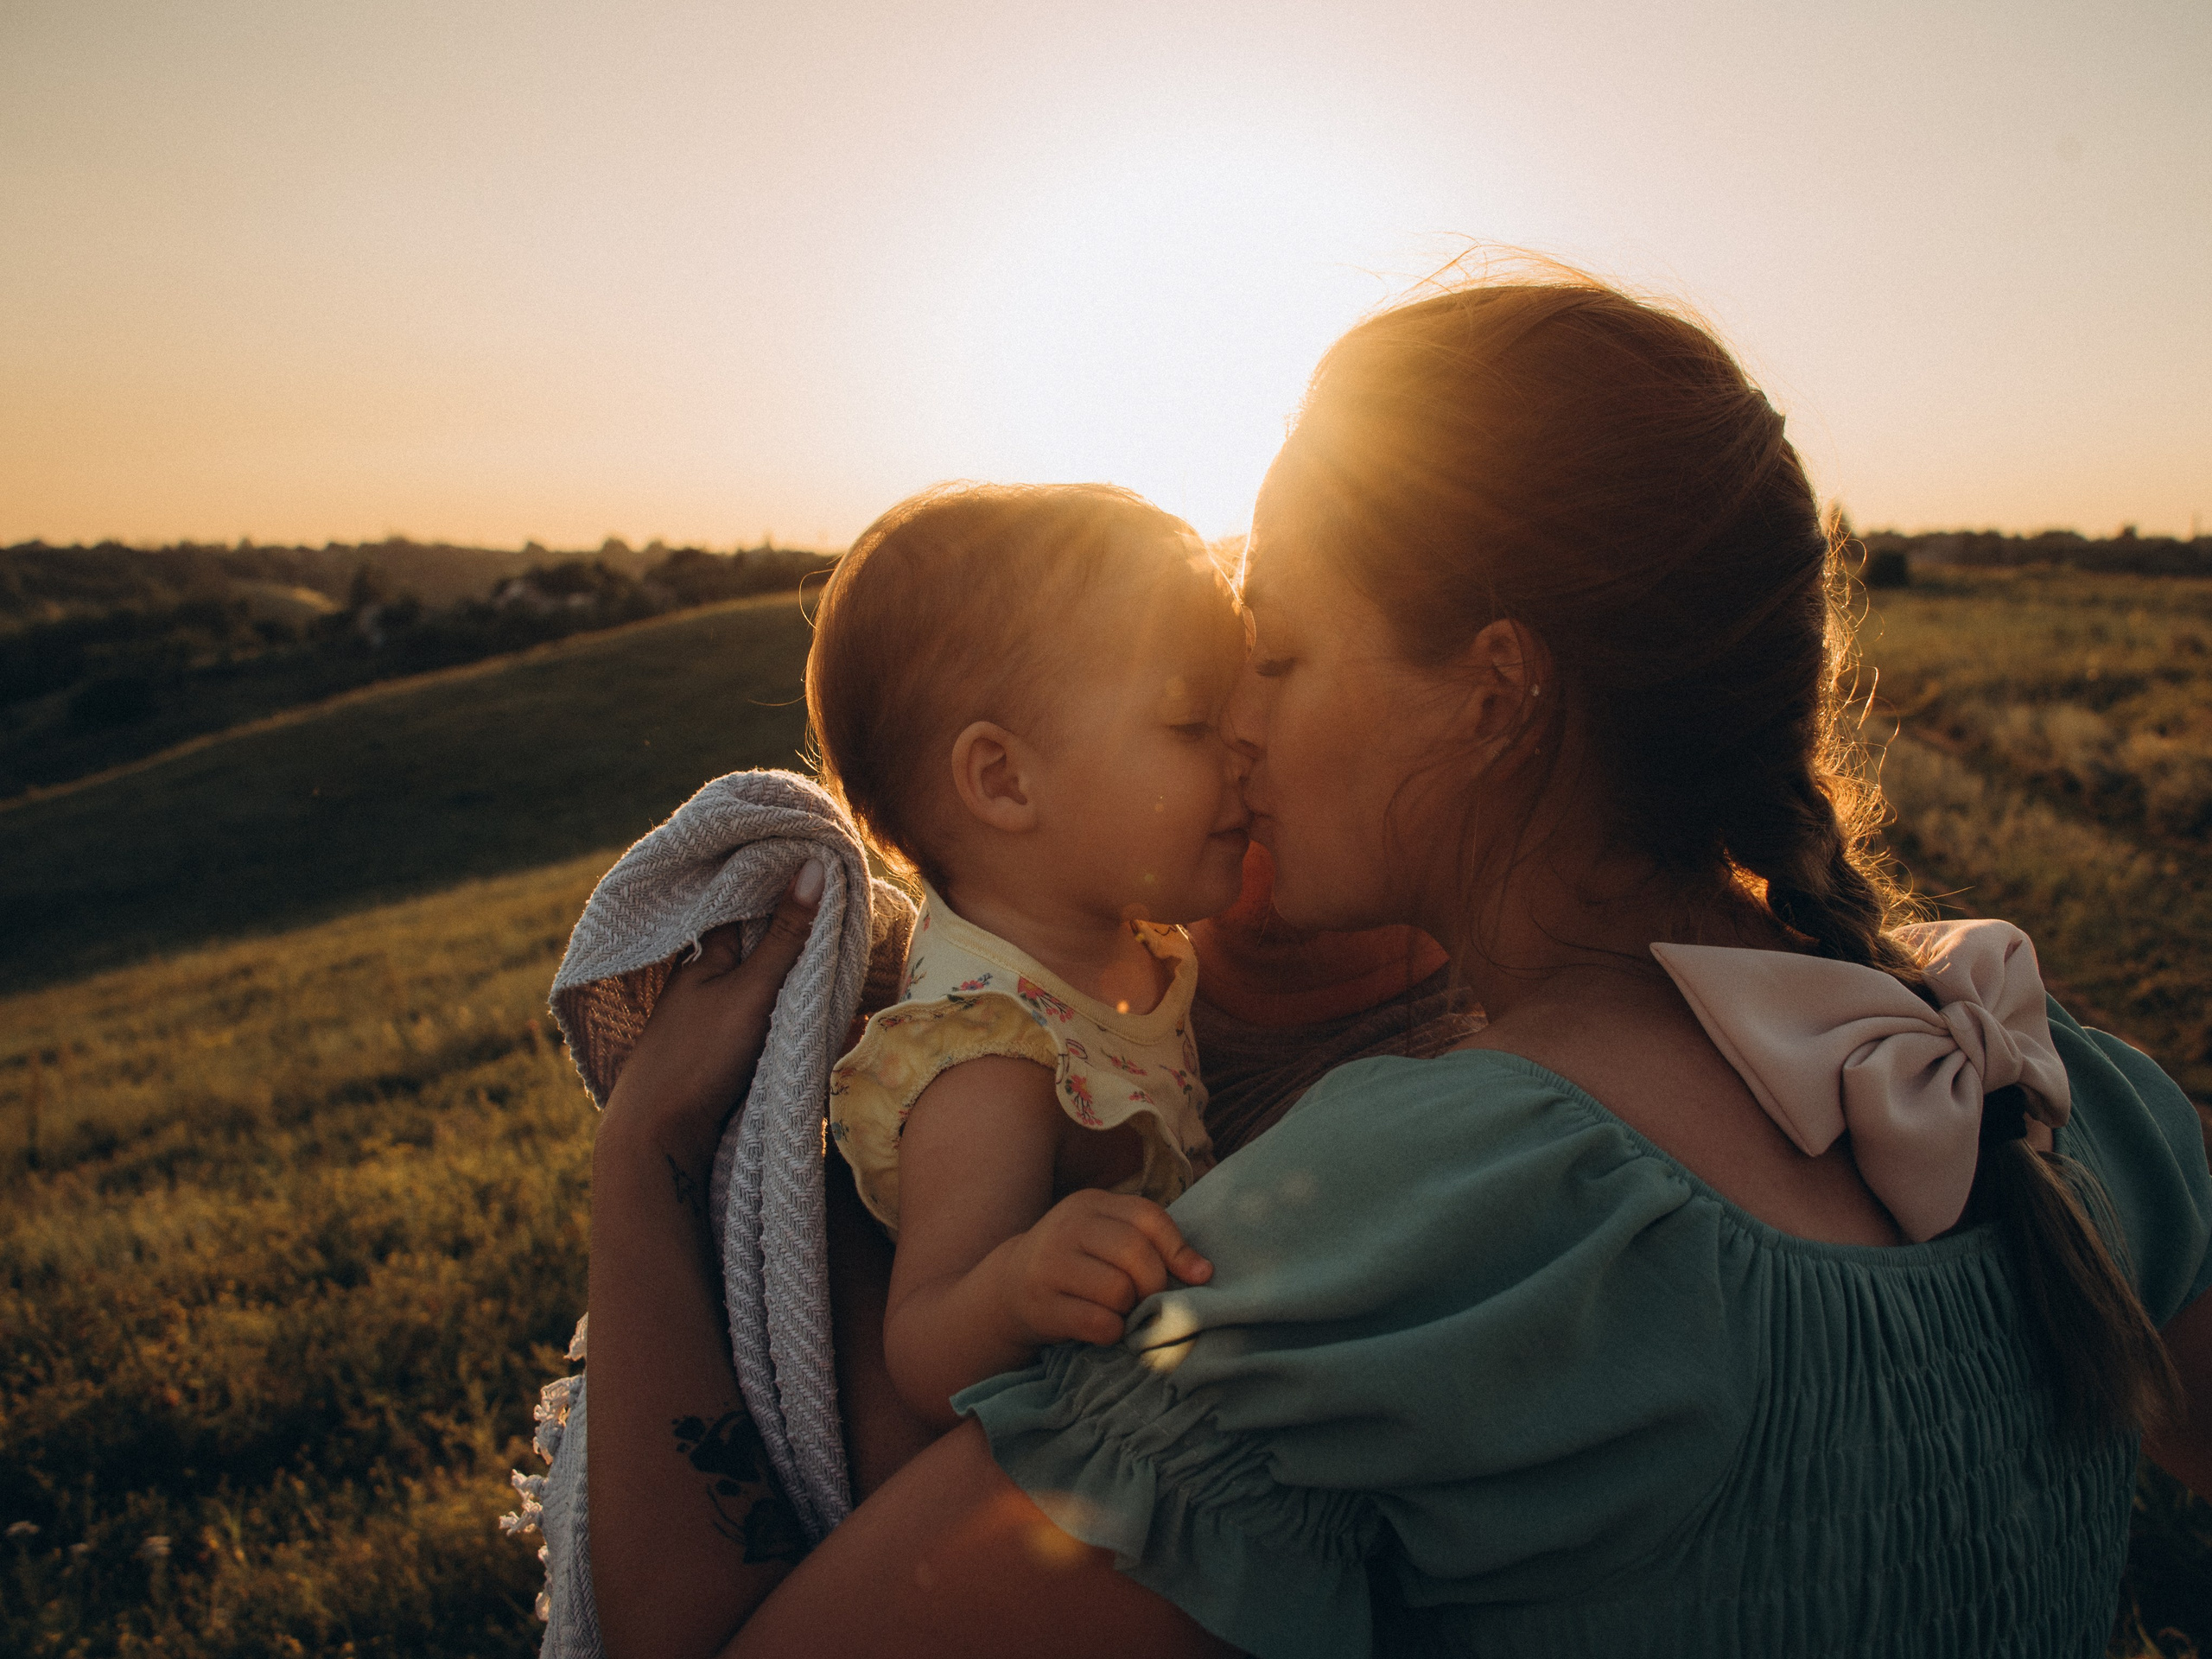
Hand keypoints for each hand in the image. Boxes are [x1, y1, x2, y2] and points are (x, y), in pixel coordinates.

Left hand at [603, 858, 825, 1166]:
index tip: (824, 861)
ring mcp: (707, 1013)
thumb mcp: (752, 991)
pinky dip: (781, 1003)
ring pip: (758, 978)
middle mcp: (703, 977)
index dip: (781, 880)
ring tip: (837, 948)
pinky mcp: (715, 1048)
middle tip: (843, 906)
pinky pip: (756, 1012)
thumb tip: (814, 865)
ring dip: (791, 968)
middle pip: (755, 940)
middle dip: (793, 926)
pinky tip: (808, 1005)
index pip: (746, 900)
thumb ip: (786, 936)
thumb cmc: (700, 1055)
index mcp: (704, 952)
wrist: (656, 1137)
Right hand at [996, 1191, 1212, 1347]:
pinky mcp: (1042, 1304)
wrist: (1010, 1287)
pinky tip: (1105, 1328)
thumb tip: (1204, 1272)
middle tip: (1150, 1300)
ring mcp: (1051, 1264)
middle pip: (1134, 1254)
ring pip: (1117, 1290)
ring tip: (1122, 1312)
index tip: (1197, 1276)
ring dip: (1130, 1310)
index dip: (1178, 1249)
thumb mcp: (1106, 1237)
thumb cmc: (1076, 1262)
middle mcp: (1068, 1227)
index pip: (1147, 1217)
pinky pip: (1097, 1323)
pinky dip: (1112, 1332)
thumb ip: (1151, 1243)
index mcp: (1091, 1203)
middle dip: (1154, 1285)